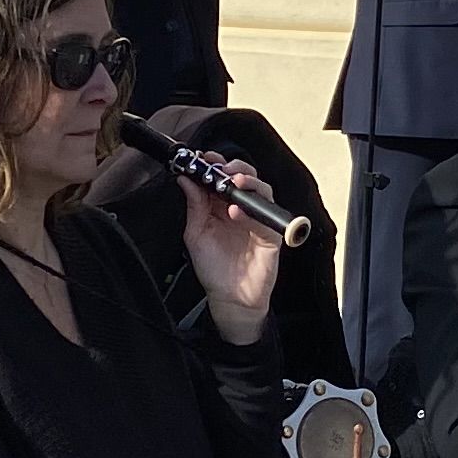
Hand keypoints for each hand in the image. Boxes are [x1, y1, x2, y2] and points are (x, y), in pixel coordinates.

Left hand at [180, 156, 284, 328]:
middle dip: (234, 167)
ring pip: (262, 190)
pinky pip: (265, 218)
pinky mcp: (271, 236)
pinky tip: (235, 212)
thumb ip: (194, 205)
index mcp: (222, 206)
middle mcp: (242, 210)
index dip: (215, 165)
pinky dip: (251, 212)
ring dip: (248, 182)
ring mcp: (258, 221)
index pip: (223, 177)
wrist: (229, 298)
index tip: (204, 159)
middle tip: (221, 168)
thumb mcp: (195, 233)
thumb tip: (187, 180)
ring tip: (233, 182)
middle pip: (246, 177)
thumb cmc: (215, 269)